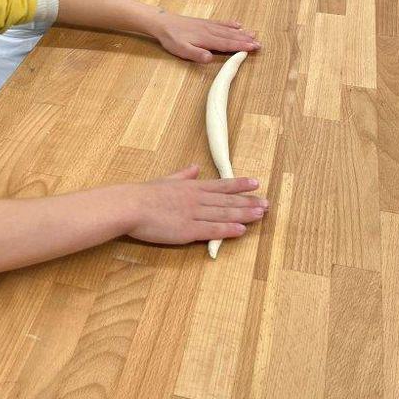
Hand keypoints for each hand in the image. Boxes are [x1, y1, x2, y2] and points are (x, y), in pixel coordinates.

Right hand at [126, 166, 267, 244]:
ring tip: (261, 214)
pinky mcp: (187, 230)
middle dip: (249, 201)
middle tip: (267, 203)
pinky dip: (228, 230)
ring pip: (224, 214)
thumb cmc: (145, 194)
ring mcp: (193, 214)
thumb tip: (195, 167)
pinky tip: (241, 230)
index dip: (240, 185)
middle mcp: (197, 199)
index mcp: (192, 187)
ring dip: (244, 214)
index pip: (221, 185)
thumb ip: (183, 175)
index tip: (256, 183)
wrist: (130, 205)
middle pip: (228, 201)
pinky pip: (212, 230)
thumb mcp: (167, 180)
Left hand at [149, 11, 260, 62]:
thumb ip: (196, 54)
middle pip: (231, 36)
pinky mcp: (205, 23)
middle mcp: (211, 31)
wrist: (163, 22)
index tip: (254, 48)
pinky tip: (237, 24)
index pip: (227, 44)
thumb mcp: (181, 50)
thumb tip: (210, 58)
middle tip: (259, 43)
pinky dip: (230, 24)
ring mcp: (208, 25)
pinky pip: (221, 23)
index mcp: (207, 39)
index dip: (241, 47)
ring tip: (253, 33)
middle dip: (245, 40)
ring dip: (241, 32)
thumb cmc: (172, 39)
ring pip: (228, 29)